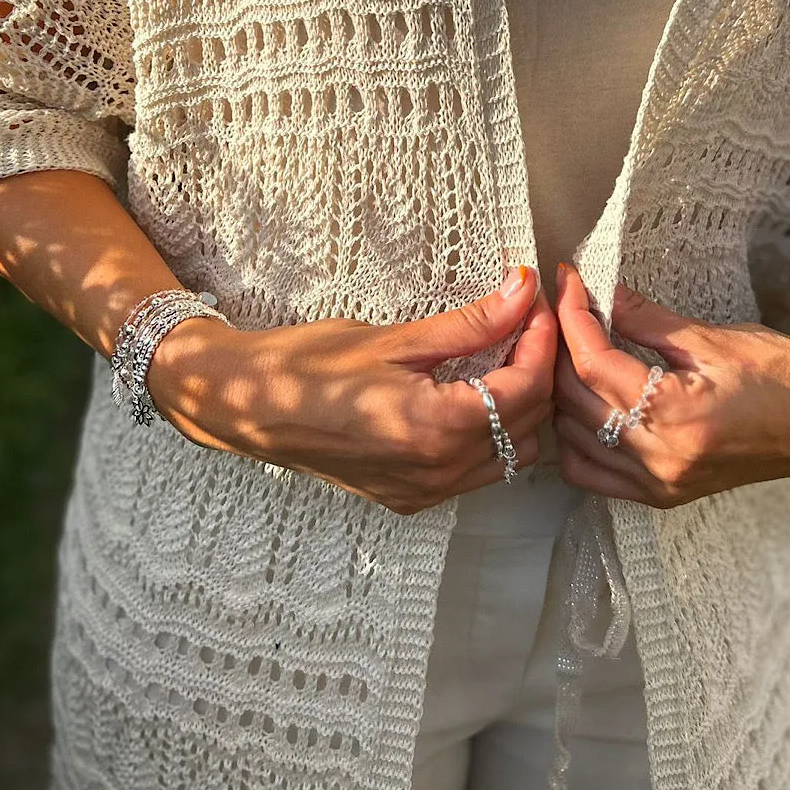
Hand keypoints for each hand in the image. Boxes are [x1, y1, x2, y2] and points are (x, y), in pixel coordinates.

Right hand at [147, 265, 556, 514]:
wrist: (247, 406)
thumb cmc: (309, 363)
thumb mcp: (395, 337)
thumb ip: (471, 321)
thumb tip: (524, 289)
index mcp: (435, 430)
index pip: (524, 389)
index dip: (542, 341)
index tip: (537, 301)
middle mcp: (437, 474)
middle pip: (527, 426)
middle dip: (537, 371)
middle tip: (526, 321)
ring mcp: (424, 493)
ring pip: (510, 456)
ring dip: (519, 408)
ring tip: (505, 354)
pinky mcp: (409, 499)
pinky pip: (476, 473)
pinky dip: (490, 435)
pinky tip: (473, 393)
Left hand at [552, 262, 789, 507]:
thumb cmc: (782, 371)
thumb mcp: (710, 337)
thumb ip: (644, 318)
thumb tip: (598, 292)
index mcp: (678, 416)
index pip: (594, 362)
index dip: (572, 316)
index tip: (566, 280)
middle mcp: (663, 460)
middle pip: (575, 400)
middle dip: (559, 348)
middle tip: (563, 309)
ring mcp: (661, 485)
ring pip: (574, 441)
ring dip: (562, 394)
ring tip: (569, 350)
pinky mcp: (664, 496)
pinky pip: (594, 475)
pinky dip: (576, 440)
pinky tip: (583, 404)